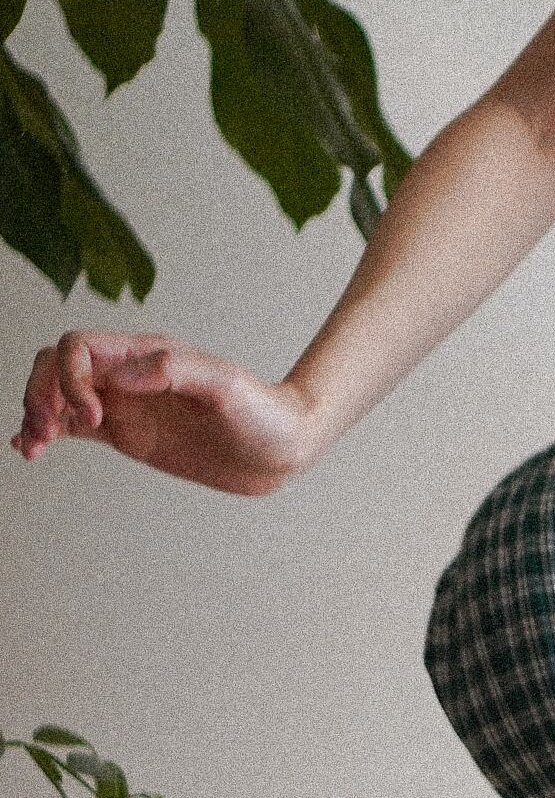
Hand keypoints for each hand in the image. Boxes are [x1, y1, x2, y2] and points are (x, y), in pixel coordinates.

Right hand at [12, 330, 322, 495]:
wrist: (282, 448)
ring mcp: (125, 405)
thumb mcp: (224, 386)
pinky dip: (48, 433)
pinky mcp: (129, 435)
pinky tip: (29, 448)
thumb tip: (124, 375)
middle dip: (41, 394)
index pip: (79, 349)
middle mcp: (128, 375)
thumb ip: (174, 371)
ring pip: (59, 397)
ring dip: (35, 415)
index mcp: (144, 355)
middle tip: (48, 432)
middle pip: (56, 368)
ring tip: (31, 448)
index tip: (94, 418)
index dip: (70, 378)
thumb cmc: (261, 412)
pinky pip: (75, 428)